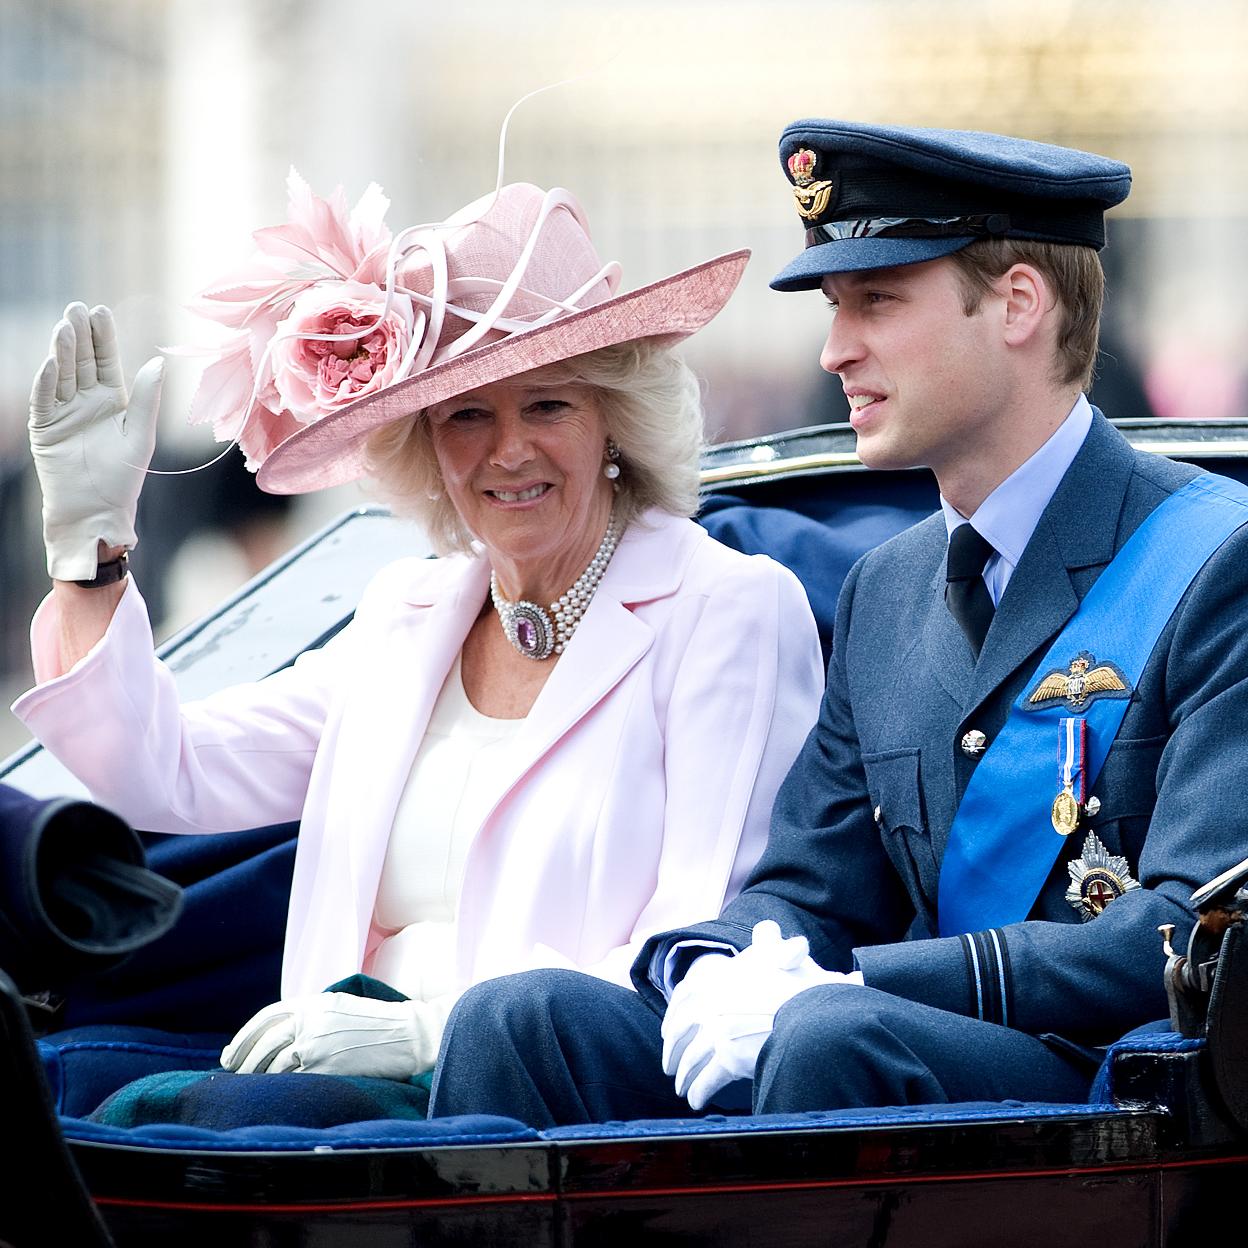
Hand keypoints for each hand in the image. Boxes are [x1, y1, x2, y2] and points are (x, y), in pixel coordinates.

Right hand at [28, 303, 161, 580]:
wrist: (97, 511)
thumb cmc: (124, 478)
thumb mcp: (140, 434)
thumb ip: (147, 399)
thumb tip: (158, 361)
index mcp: (112, 401)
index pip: (106, 362)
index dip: (103, 338)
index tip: (101, 311)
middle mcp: (86, 402)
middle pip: (82, 362)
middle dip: (80, 336)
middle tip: (77, 309)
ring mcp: (63, 413)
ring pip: (62, 375)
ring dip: (62, 352)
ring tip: (64, 327)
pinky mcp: (45, 428)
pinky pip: (44, 400)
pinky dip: (46, 381)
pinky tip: (51, 362)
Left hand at [221, 991, 443, 1079]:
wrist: (410, 1034)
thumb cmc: (381, 1024)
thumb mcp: (342, 1008)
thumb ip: (313, 1016)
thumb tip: (283, 1036)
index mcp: (315, 1002)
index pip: (267, 1017)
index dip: (244, 1036)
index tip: (231, 1052)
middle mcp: (311, 1019)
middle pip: (263, 1042)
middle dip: (242, 1060)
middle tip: (231, 1074)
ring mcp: (316, 1044)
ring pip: (272, 1064)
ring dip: (256, 1077)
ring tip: (249, 1088)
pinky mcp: (325, 1067)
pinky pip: (291, 1081)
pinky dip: (278, 1089)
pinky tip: (274, 1096)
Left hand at [661, 921, 861, 1110]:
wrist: (818, 1016)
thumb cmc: (804, 986)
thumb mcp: (785, 956)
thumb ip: (770, 944)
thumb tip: (766, 928)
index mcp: (720, 978)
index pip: (685, 996)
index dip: (674, 1014)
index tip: (669, 1029)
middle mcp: (713, 1003)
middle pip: (680, 1031)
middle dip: (673, 1050)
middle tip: (670, 1065)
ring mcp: (718, 1031)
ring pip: (690, 1059)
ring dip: (684, 1076)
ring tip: (682, 1087)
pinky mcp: (729, 1058)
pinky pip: (705, 1081)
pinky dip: (698, 1092)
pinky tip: (696, 1099)